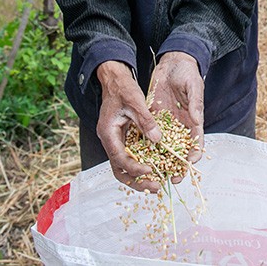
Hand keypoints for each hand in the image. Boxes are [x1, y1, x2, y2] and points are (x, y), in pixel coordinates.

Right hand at [95, 60, 164, 192]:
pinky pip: (129, 155)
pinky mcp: (122, 137)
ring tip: (157, 183)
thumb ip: (146, 121)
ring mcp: (115, 140)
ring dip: (138, 176)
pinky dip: (140, 164)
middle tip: (156, 187)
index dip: (136, 168)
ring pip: (123, 166)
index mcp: (108, 133)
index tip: (152, 171)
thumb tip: (158, 140)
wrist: (115, 78)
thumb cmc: (123, 88)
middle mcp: (109, 140)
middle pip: (119, 169)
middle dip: (136, 181)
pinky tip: (155, 167)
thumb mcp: (136, 102)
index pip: (120, 159)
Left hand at [147, 51, 204, 180]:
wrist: (173, 62)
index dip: (193, 155)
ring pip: (164, 146)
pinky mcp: (154, 117)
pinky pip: (150, 134)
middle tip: (171, 179)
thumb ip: (196, 104)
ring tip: (154, 174)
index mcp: (194, 119)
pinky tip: (140, 157)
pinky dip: (147, 147)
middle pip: (180, 150)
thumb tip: (197, 120)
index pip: (196, 142)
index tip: (188, 165)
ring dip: (160, 160)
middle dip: (176, 165)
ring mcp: (167, 122)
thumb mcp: (194, 86)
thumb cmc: (188, 73)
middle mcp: (181, 125)